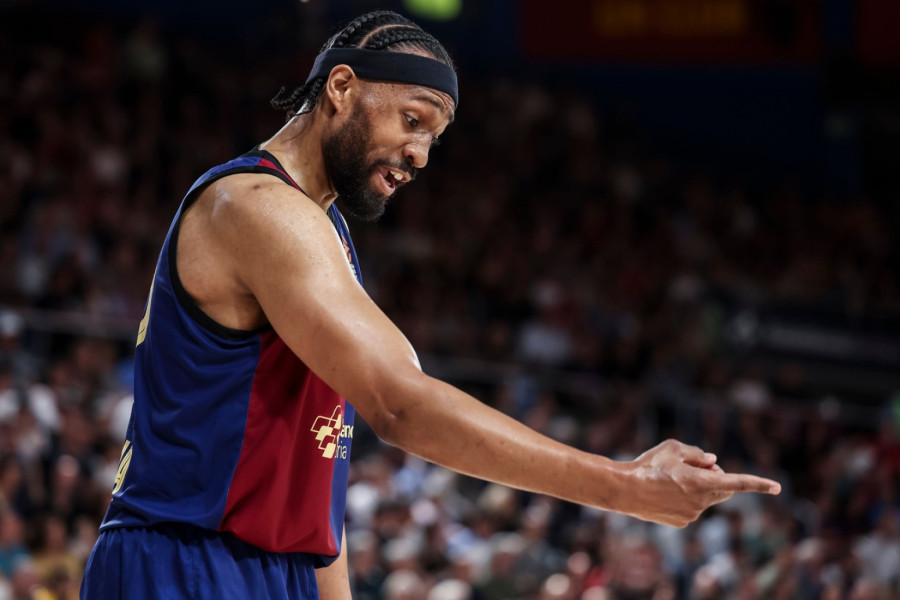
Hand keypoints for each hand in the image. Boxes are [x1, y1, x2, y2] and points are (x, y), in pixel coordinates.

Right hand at [619, 439, 780, 527]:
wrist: (624, 490)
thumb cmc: (648, 465)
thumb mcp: (673, 448)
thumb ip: (697, 454)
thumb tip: (713, 462)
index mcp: (702, 482)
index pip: (737, 482)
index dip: (759, 484)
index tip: (777, 487)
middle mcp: (701, 502)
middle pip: (725, 490)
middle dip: (719, 479)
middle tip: (699, 468)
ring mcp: (692, 515)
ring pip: (707, 499)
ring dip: (700, 488)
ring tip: (672, 479)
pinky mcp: (681, 523)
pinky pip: (693, 508)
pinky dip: (686, 499)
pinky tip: (665, 492)